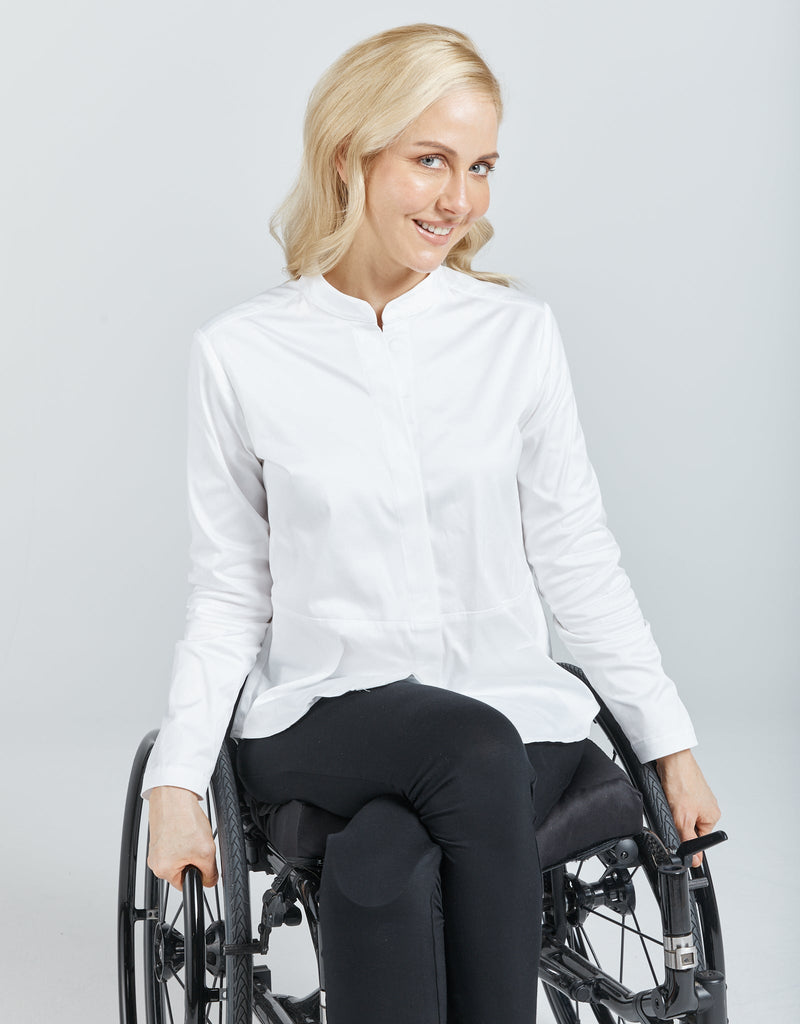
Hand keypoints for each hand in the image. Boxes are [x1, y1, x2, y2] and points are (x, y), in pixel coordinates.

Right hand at [147, 785, 218, 890]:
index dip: (199, 874)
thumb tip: (210, 882)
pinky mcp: (160, 836)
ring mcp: (156, 847)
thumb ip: (209, 873)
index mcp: (163, 870)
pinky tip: (187, 827)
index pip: (185, 884)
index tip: (203, 862)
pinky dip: (184, 836)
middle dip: (194, 858)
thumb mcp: (205, 852)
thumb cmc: (184, 819)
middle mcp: (155, 861)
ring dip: (190, 846)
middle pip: (183, 869)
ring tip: (192, 832)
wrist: (174, 794)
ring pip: (181, 855)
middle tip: (198, 843)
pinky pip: (176, 843)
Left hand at [655, 749, 720, 867]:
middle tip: (672, 811)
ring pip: (681, 814)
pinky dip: (670, 800)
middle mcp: (707, 807)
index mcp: (712, 816)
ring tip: (670, 798)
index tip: (676, 830)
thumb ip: (688, 841)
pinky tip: (668, 792)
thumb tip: (695, 862)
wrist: (671, 758)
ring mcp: (697, 797)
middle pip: (689, 826)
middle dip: (677, 822)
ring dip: (673, 810)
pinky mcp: (686, 789)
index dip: (685, 838)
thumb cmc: (682, 782)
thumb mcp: (683, 818)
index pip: (699, 840)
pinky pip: (677, 802)